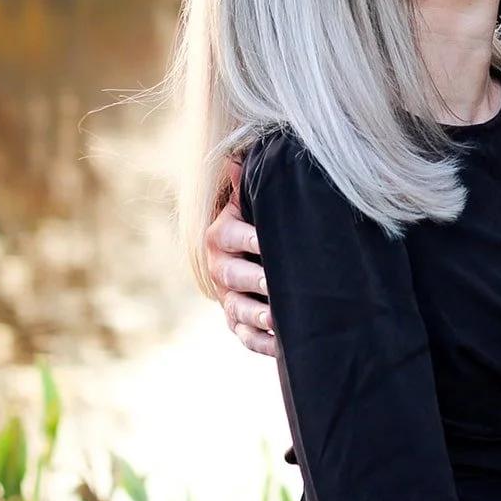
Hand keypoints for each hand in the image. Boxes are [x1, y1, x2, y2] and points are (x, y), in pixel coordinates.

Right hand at [206, 163, 276, 357]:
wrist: (253, 252)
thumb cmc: (261, 219)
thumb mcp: (254, 201)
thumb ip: (249, 184)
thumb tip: (237, 156)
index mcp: (222, 234)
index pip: (230, 235)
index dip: (248, 238)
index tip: (267, 240)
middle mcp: (220, 267)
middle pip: (231, 275)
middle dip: (253, 279)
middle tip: (272, 281)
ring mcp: (228, 298)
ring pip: (236, 309)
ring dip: (255, 314)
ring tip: (275, 317)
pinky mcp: (238, 323)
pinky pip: (245, 337)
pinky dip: (261, 342)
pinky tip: (281, 344)